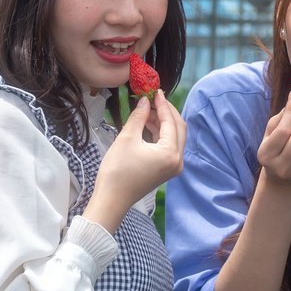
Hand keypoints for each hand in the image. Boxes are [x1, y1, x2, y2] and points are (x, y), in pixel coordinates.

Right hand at [85, 92, 185, 232]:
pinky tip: (148, 124)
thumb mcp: (127, 138)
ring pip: (174, 137)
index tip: (155, 90)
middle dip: (166, 112)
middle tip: (153, 98)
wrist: (112, 199)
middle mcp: (178, 160)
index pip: (171, 121)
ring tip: (147, 110)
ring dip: (163, 122)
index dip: (162, 104)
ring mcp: (174, 167)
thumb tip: (145, 100)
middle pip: (179, 128)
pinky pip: (169, 146)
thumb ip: (139, 116)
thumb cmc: (117, 170)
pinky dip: (161, 134)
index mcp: (171, 153)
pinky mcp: (167, 170)